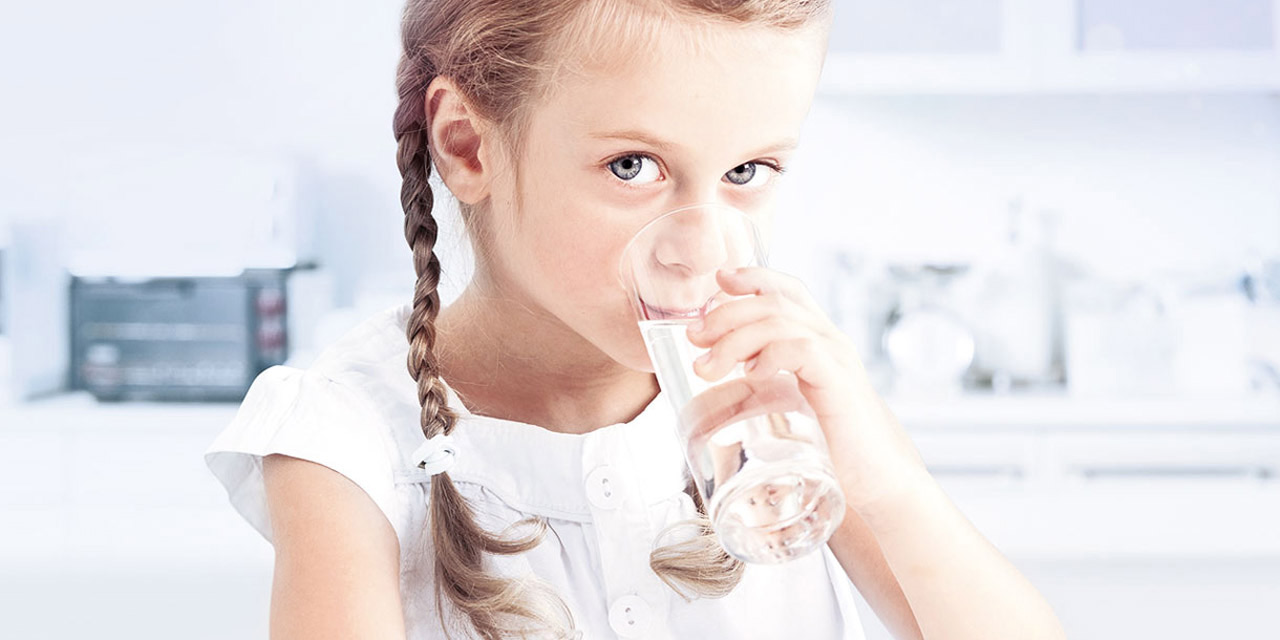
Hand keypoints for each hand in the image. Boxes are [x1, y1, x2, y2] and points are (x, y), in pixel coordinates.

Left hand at [685, 266, 929, 511]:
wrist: (882, 481)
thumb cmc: (838, 449)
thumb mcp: (794, 409)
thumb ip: (763, 392)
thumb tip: (716, 386)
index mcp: (820, 342)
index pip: (788, 291)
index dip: (753, 277)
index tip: (719, 280)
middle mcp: (831, 342)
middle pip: (775, 301)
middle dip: (727, 312)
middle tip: (695, 337)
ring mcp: (837, 359)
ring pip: (781, 321)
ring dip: (735, 338)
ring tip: (707, 367)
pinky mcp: (839, 383)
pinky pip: (801, 348)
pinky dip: (770, 354)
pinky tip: (750, 373)